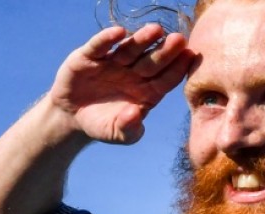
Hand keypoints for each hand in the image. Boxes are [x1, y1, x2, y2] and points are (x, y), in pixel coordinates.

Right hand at [48, 24, 194, 144]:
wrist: (73, 117)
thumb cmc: (103, 125)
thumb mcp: (118, 134)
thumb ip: (129, 129)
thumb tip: (135, 114)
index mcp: (147, 91)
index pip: (166, 79)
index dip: (178, 68)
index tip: (191, 57)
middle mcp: (134, 74)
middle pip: (152, 61)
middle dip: (166, 51)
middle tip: (179, 39)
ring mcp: (113, 63)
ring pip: (130, 49)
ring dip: (142, 39)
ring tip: (156, 30)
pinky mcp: (89, 57)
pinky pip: (100, 46)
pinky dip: (107, 39)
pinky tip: (119, 32)